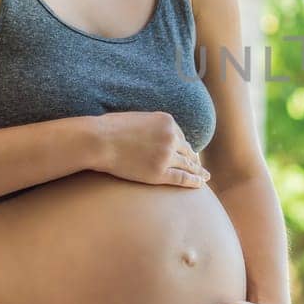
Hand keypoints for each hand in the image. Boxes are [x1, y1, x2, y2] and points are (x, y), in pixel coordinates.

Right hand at [94, 110, 210, 186]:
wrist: (99, 140)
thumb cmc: (110, 129)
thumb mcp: (138, 119)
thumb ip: (152, 126)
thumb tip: (155, 134)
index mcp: (168, 122)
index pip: (180, 137)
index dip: (184, 147)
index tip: (189, 153)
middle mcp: (171, 138)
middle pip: (187, 151)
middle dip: (193, 159)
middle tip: (199, 166)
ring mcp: (167, 156)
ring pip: (187, 165)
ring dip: (198, 171)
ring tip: (204, 177)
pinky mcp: (159, 173)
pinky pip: (182, 178)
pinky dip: (193, 181)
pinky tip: (200, 184)